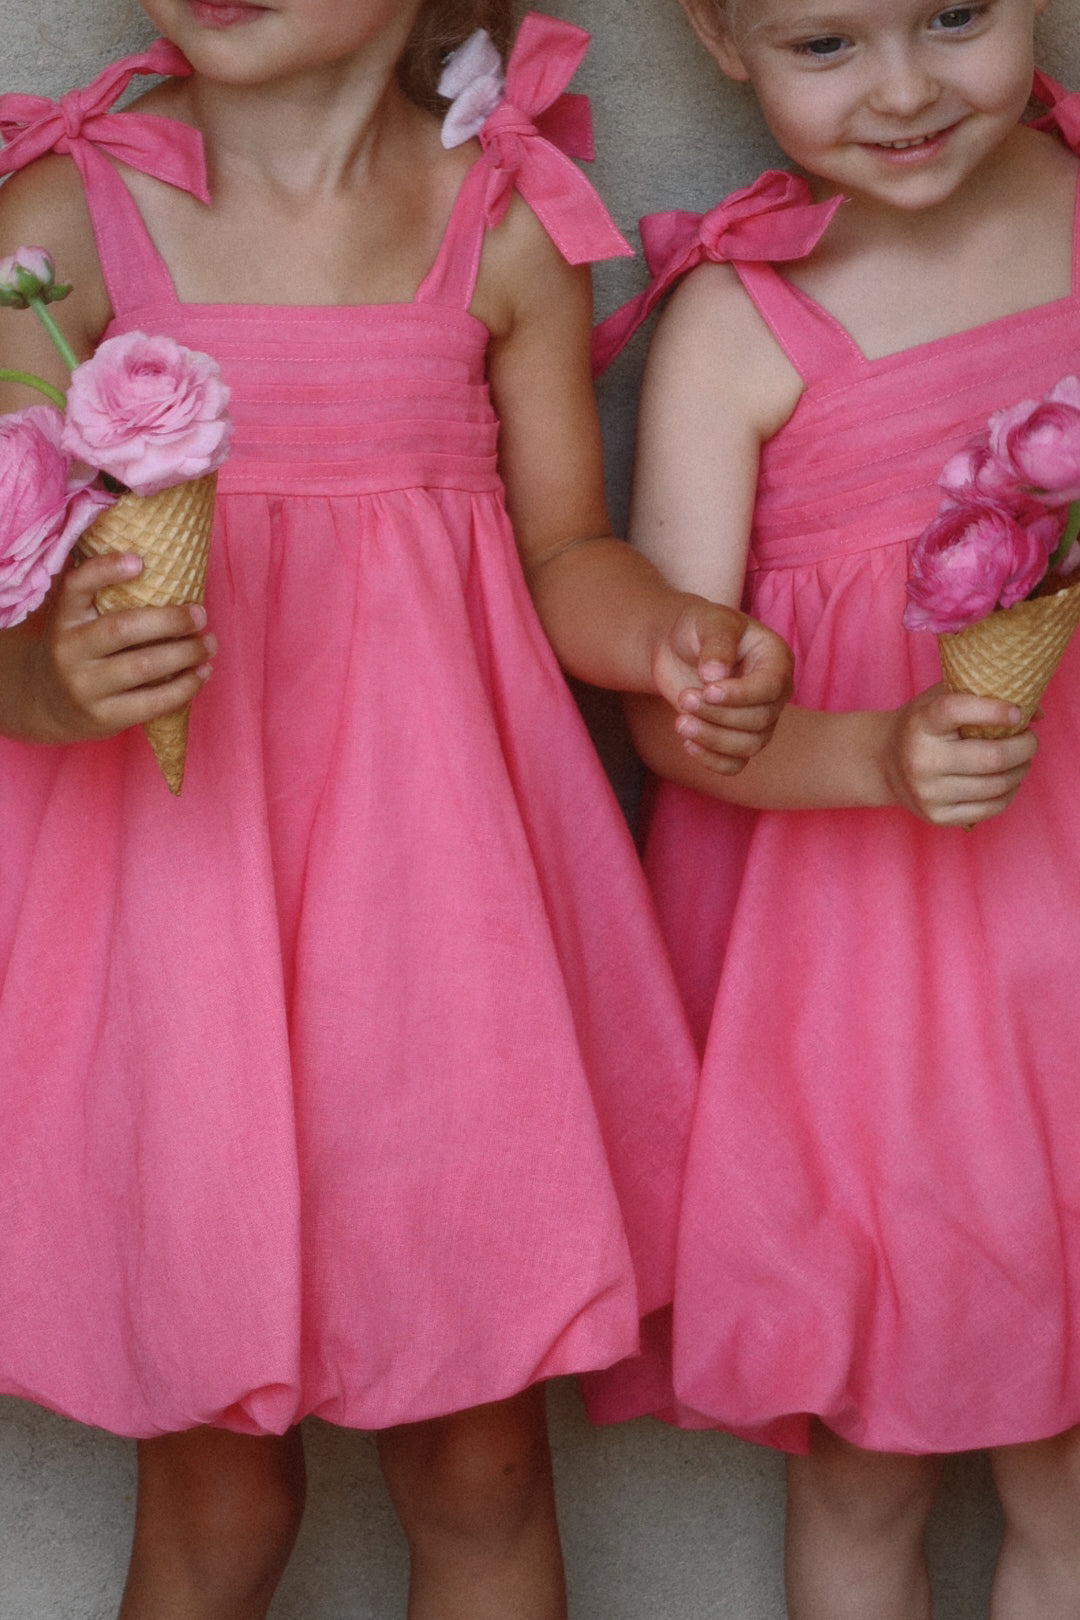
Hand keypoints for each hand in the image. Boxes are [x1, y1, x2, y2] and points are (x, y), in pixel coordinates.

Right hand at [23, 552, 215, 744]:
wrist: (48, 706)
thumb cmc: (80, 653)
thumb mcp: (77, 623)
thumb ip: (103, 600)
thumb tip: (164, 570)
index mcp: (63, 619)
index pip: (75, 586)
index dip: (105, 570)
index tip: (140, 561)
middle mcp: (68, 650)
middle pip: (123, 629)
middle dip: (170, 620)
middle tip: (201, 615)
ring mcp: (84, 686)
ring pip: (143, 666)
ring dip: (186, 653)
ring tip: (209, 644)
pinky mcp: (104, 716)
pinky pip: (152, 702)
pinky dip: (185, 687)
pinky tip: (202, 673)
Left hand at [654, 600, 793, 774]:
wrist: (678, 647)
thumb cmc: (699, 628)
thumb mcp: (708, 622)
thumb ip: (716, 643)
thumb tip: (715, 674)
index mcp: (776, 660)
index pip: (771, 688)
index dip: (741, 695)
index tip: (707, 690)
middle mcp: (773, 694)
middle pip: (758, 721)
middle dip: (718, 714)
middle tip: (684, 698)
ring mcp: (758, 719)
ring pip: (749, 746)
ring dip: (712, 739)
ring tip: (680, 722)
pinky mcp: (736, 738)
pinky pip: (735, 764)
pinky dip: (712, 761)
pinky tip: (688, 744)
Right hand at [879, 686, 1036, 825]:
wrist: (882, 763)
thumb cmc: (921, 726)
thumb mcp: (938, 699)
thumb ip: (981, 695)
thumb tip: (1036, 713)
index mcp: (920, 724)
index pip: (956, 710)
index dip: (993, 710)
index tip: (1016, 713)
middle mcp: (921, 760)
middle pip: (992, 758)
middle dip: (1025, 747)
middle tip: (1030, 739)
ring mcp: (928, 793)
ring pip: (997, 785)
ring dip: (1021, 770)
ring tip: (1021, 759)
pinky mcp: (937, 817)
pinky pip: (991, 808)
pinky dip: (1009, 792)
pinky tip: (1007, 780)